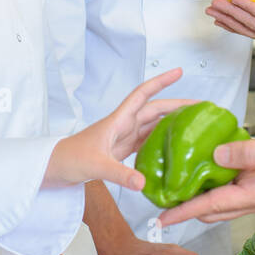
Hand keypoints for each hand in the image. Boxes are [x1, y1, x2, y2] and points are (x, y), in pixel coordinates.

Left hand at [44, 67, 193, 189]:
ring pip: (153, 126)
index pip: (143, 94)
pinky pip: (147, 143)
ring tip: (194, 126)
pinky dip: (161, 143)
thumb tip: (143, 182)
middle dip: (178, 106)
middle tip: (201, 108)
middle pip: (155, 110)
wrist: (53, 168)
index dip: (161, 82)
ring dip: (172, 124)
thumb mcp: (95, 165)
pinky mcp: (121, 152)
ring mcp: (123, 138)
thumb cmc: (69, 159)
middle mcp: (123, 126)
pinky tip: (173, 150)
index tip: (178, 72)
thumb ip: (120, 174)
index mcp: (118, 120)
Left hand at [159, 119, 254, 225]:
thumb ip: (251, 153)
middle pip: (214, 209)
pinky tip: (204, 169)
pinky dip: (215, 182)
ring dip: (199, 199)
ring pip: (222, 200)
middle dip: (186, 210)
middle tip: (159, 205)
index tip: (162, 217)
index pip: (214, 206)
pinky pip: (234, 186)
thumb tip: (216, 156)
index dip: (185, 211)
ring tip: (174, 191)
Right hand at [205, 0, 254, 50]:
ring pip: (251, 24)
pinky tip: (238, 1)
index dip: (236, 19)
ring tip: (217, 6)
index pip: (254, 26)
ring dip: (232, 14)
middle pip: (247, 28)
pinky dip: (250, 8)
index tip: (222, 12)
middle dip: (226, 19)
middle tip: (210, 10)